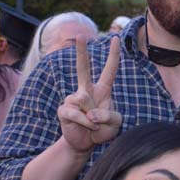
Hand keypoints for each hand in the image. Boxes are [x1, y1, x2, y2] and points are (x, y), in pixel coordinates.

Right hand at [57, 36, 121, 154]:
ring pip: (84, 99)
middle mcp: (86, 90)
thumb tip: (92, 113)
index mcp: (102, 90)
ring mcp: (73, 99)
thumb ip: (109, 115)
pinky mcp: (64, 110)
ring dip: (93, 117)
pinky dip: (85, 123)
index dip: (113, 55)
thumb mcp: (115, 124)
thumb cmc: (103, 130)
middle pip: (83, 68)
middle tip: (80, 35)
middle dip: (81, 51)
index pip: (109, 70)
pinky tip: (86, 127)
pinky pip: (76, 114)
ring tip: (93, 125)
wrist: (86, 144)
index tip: (115, 38)